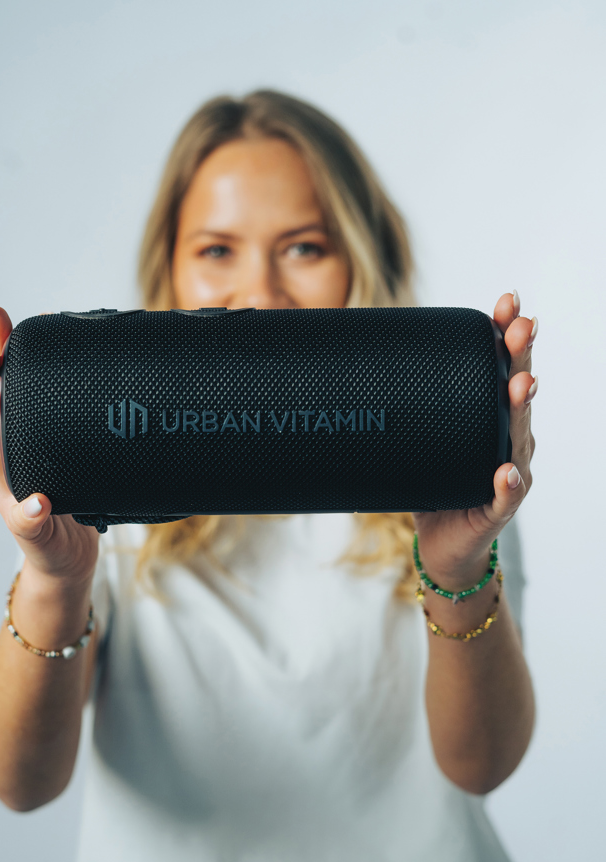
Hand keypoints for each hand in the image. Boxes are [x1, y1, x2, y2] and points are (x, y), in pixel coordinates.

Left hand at [0, 304, 99, 584]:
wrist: (65, 561)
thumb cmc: (49, 551)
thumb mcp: (41, 542)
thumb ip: (34, 524)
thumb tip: (36, 504)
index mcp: (5, 474)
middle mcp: (12, 453)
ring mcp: (30, 446)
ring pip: (15, 394)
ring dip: (9, 356)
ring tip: (5, 320)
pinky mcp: (53, 443)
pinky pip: (40, 403)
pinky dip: (39, 373)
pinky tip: (43, 350)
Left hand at [412, 291, 536, 589]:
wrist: (442, 545)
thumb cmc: (432, 488)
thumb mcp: (416, 443)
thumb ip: (402, 411)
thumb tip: (355, 366)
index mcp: (488, 417)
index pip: (500, 369)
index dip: (504, 336)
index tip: (505, 302)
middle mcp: (506, 438)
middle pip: (518, 391)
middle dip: (520, 358)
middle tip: (521, 326)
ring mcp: (508, 471)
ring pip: (519, 436)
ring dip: (521, 408)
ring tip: (521, 383)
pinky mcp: (498, 508)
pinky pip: (506, 494)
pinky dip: (508, 482)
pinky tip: (507, 470)